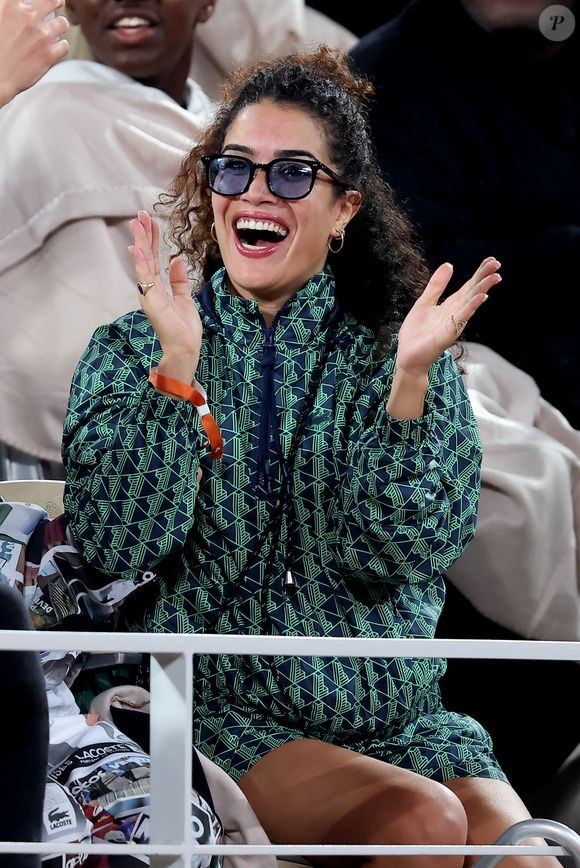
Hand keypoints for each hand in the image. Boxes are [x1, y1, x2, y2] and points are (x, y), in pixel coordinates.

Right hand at [0, 0, 68, 107]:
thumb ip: (6, 10)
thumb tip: (11, 7)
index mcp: (10, 5)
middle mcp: (27, 17)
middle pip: (53, 0)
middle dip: (57, 2)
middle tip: (57, 4)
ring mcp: (41, 36)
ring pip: (63, 23)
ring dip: (60, 25)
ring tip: (56, 29)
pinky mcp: (49, 54)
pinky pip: (64, 45)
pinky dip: (61, 46)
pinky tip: (55, 48)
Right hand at [129, 210, 202, 383]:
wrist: (185, 348)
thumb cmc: (184, 329)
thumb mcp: (184, 298)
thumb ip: (179, 280)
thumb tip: (177, 260)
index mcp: (159, 288)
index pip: (154, 259)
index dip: (151, 241)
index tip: (148, 223)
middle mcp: (150, 289)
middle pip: (147, 257)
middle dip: (144, 235)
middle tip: (140, 214)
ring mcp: (149, 294)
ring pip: (144, 262)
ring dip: (141, 242)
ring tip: (137, 222)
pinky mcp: (151, 300)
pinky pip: (145, 276)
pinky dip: (141, 260)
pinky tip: (138, 246)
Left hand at [395, 256, 501, 377]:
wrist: (407, 356)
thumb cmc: (416, 333)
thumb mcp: (424, 302)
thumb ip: (436, 285)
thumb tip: (449, 264)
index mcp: (450, 305)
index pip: (468, 286)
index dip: (479, 273)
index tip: (491, 260)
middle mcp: (456, 313)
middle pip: (473, 292)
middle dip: (484, 278)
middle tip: (497, 264)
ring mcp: (454, 323)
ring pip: (471, 302)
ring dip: (482, 289)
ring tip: (494, 277)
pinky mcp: (448, 333)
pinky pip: (462, 317)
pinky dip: (471, 306)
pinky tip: (481, 296)